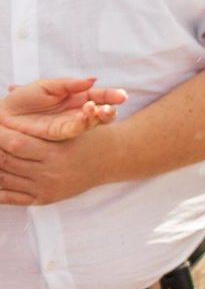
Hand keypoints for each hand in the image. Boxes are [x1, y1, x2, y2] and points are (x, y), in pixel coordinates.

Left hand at [0, 126, 114, 205]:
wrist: (110, 160)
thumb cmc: (88, 138)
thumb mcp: (73, 124)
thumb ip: (43, 117)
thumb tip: (10, 90)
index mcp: (57, 152)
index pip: (16, 143)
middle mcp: (50, 172)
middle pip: (6, 161)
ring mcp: (46, 188)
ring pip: (4, 178)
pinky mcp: (44, 199)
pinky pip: (10, 197)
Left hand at [1, 77, 125, 141]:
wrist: (3, 115)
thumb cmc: (23, 98)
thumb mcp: (47, 86)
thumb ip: (69, 84)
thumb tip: (93, 80)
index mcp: (78, 97)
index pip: (100, 96)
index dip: (112, 96)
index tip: (122, 96)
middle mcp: (77, 112)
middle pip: (102, 112)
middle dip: (109, 110)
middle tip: (110, 107)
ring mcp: (70, 124)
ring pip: (92, 123)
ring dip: (97, 117)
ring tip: (96, 109)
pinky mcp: (59, 135)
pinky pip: (74, 130)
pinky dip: (81, 124)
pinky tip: (83, 118)